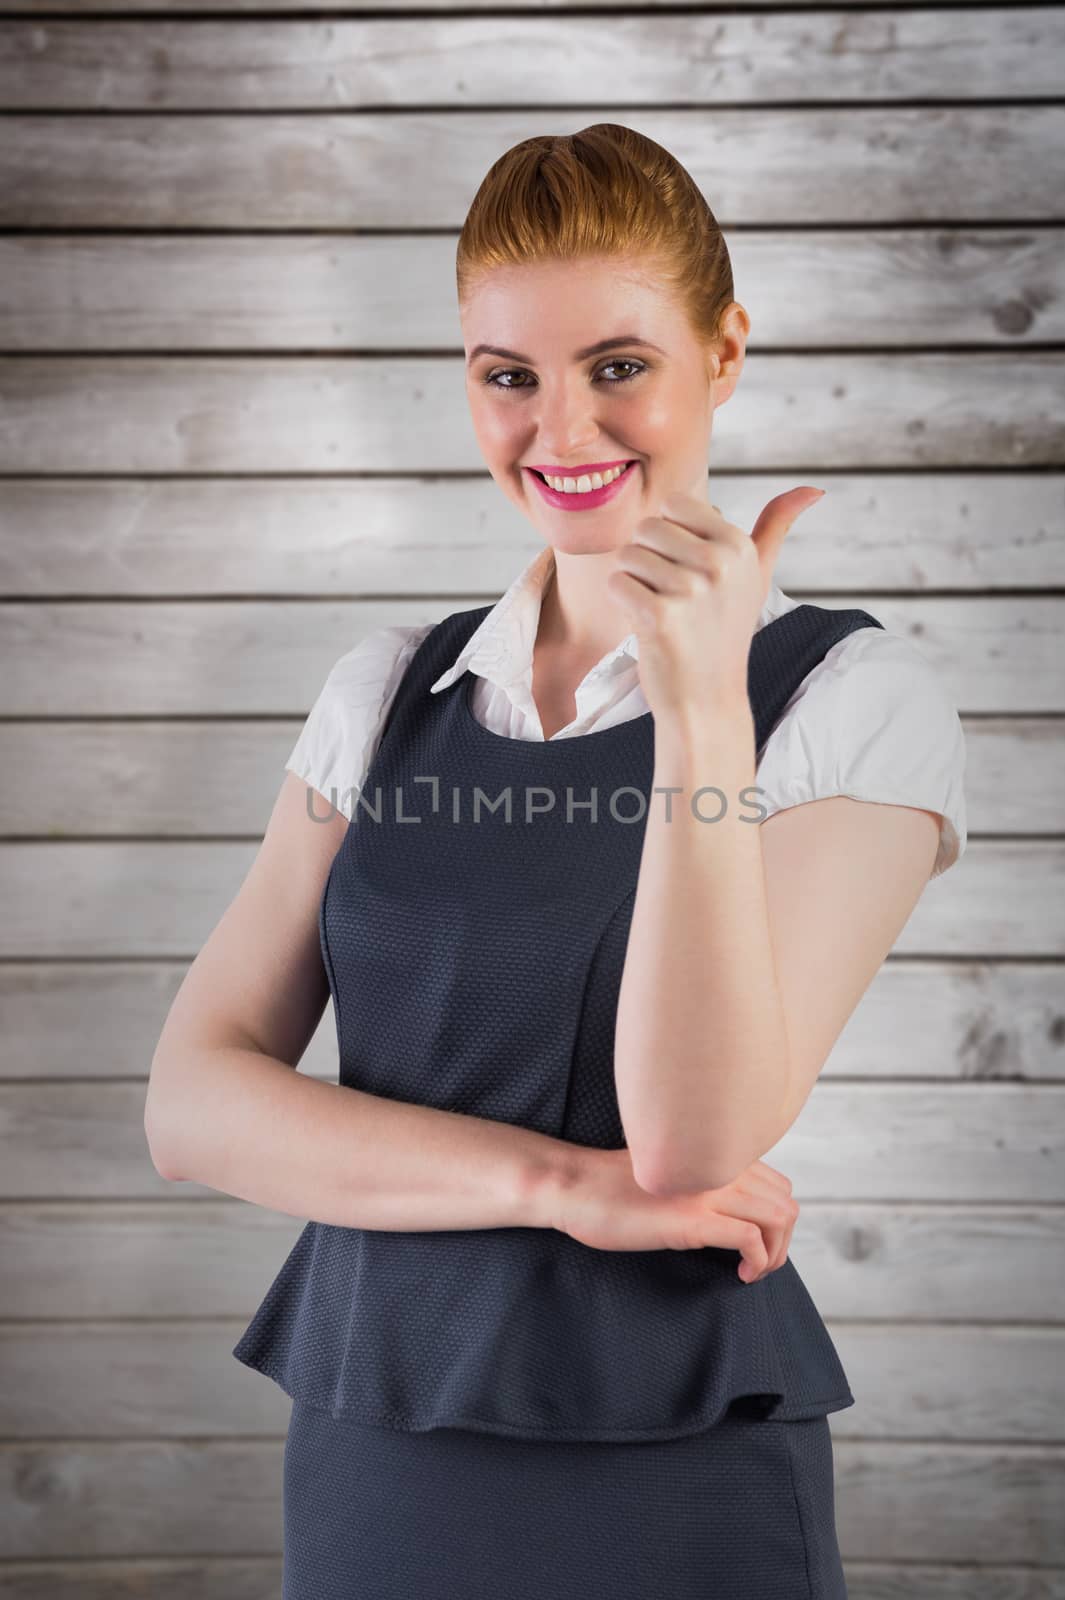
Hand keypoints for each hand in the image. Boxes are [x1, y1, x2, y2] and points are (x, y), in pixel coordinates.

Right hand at [553, 1148, 798, 1282]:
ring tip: (751, 1272)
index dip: (775, 1221)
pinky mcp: (693, 1220)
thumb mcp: (671, 1177)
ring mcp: (708, 1192)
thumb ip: (701, 1182)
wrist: (576, 1188)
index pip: (778, 1185)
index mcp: (713, 1155)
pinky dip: (757, 1262)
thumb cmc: (613, 1188)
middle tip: (756, 1264)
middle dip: (782, 1242)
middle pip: (786, 1203)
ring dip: (775, 1254)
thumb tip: (730, 1213)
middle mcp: (717, 1167)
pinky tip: (739, 1275)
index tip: (755, 1245)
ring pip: (778, 1218)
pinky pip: (751, 1239)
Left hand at [604, 487, 825, 724]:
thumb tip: (813, 489)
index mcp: (739, 545)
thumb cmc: (724, 633)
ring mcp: (691, 589)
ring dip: (632, 584)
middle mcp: (720, 562)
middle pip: (646, 528)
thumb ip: (776, 527)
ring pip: (627, 555)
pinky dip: (621, 604)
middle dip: (647, 561)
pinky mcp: (660, 615)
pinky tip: (646, 626)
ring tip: (661, 612)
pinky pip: (616, 583)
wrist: (706, 700)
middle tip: (671, 598)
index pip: (673, 504)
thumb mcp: (757, 576)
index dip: (668, 537)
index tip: (686, 570)